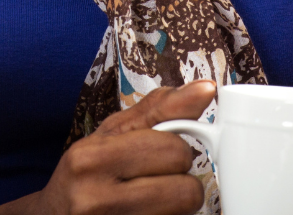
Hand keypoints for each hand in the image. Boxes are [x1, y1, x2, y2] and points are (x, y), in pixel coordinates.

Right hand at [20, 80, 216, 214]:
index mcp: (92, 158)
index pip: (173, 149)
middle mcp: (95, 198)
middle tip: (157, 182)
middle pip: (185, 189)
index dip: (178, 152)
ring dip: (178, 209)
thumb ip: (159, 109)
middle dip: (181, 183)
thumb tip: (206, 88)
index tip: (167, 155)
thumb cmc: (86, 174)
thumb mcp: (111, 135)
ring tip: (153, 203)